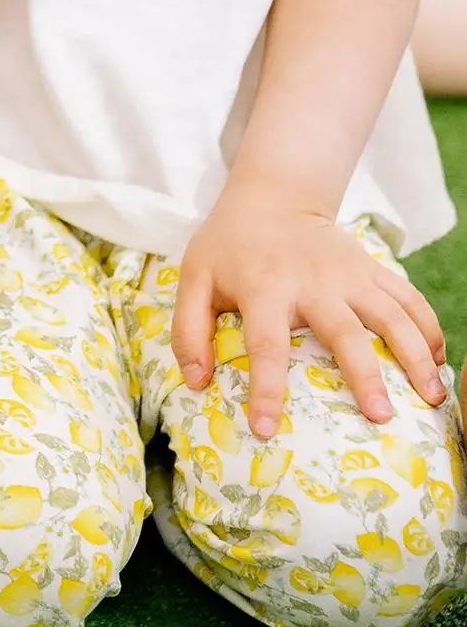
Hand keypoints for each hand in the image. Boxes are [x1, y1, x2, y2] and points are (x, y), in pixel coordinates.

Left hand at [172, 196, 447, 437]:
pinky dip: (428, 328)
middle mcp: (315, 282)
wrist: (273, 197)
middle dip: (365, 376)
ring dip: (415, 356)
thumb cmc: (227, 248)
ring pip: (392, 316)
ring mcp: (350, 274)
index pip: (265, 346)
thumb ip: (188, 332)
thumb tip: (198, 383)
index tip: (267, 429)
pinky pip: (408, 299)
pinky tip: (439, 362)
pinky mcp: (373, 269)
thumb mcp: (192, 281)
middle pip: (345, 333)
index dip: (266, 389)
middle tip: (380, 418)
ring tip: (432, 397)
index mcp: (265, 289)